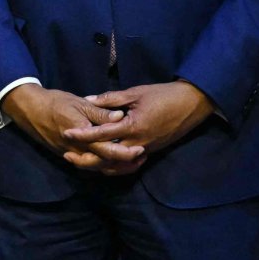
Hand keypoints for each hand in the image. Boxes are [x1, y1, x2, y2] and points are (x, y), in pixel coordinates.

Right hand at [2, 83, 144, 174]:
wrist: (30, 109)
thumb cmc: (55, 102)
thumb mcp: (79, 103)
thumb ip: (100, 113)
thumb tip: (121, 117)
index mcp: (82, 134)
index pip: (107, 149)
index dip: (125, 152)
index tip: (140, 148)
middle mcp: (77, 148)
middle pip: (104, 162)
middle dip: (123, 162)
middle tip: (140, 157)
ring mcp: (70, 154)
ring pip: (96, 167)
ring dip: (114, 166)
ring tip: (130, 162)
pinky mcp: (66, 155)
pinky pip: (86, 165)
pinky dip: (100, 166)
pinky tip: (110, 162)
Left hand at [64, 81, 215, 161]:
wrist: (191, 104)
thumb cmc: (163, 95)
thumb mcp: (135, 92)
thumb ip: (111, 99)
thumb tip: (88, 100)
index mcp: (133, 126)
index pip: (103, 133)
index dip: (83, 134)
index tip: (67, 133)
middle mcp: (139, 142)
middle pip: (108, 157)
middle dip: (87, 159)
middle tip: (69, 156)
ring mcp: (147, 149)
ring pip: (119, 165)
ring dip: (100, 165)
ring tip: (82, 161)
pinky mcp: (152, 151)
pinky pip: (130, 164)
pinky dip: (116, 167)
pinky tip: (104, 163)